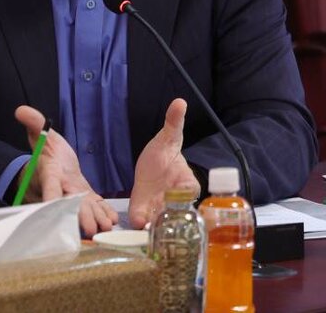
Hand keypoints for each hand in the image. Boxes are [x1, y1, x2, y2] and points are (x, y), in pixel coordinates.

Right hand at [14, 105, 117, 236]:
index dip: (50, 195)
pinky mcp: (85, 197)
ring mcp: (74, 195)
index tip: (52, 206)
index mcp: (50, 173)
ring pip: (84, 209)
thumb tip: (21, 110)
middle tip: (89, 227)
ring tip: (103, 227)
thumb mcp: (41, 135)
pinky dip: (102, 213)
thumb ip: (35, 124)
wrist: (53, 166)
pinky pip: (94, 207)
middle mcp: (61, 188)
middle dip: (80, 216)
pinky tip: (111, 220)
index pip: (49, 184)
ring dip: (94, 218)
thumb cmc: (45, 153)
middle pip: (70, 203)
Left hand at [129, 99, 200, 229]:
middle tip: (158, 215)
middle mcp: (176, 199)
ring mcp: (159, 208)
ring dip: (152, 224)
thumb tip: (180, 101)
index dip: (184, 193)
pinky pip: (143, 221)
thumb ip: (174, 122)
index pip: (191, 190)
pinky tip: (135, 224)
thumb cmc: (164, 152)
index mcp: (188, 182)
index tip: (175, 193)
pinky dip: (139, 224)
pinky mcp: (144, 212)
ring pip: (159, 220)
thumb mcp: (167, 136)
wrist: (151, 166)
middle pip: (176, 211)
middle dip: (167, 215)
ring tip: (144, 224)